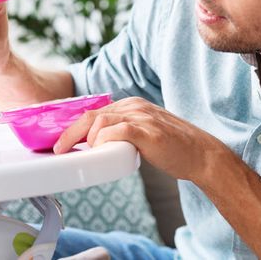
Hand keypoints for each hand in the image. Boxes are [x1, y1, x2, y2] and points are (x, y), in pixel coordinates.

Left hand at [53, 97, 228, 180]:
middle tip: (59, 149)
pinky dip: (102, 141)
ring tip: (84, 155)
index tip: (62, 141)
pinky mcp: (148, 131)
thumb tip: (97, 143)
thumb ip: (124, 132)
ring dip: (87, 140)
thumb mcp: (144, 134)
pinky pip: (116, 131)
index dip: (74, 127)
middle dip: (70, 133)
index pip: (95, 112)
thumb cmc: (173, 149)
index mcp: (132, 105)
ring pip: (100, 122)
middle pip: (91, 115)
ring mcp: (142, 116)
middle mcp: (135, 106)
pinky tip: (100, 151)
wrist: (201, 154)